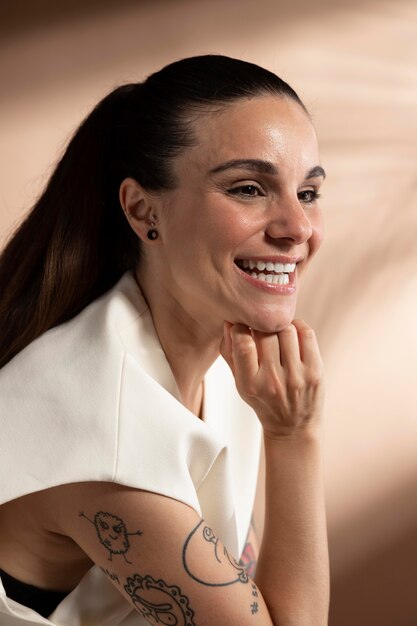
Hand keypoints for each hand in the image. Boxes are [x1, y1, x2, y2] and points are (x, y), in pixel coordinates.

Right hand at [220, 320, 323, 438]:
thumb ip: (230, 353)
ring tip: (276, 331)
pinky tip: (292, 333)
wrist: (293, 426)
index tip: (242, 329)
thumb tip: (230, 323)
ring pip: (287, 330)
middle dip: (260, 325)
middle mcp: (274, 381)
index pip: (243, 344)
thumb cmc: (263, 400)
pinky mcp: (315, 371)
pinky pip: (307, 335)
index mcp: (251, 385)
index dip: (240, 329)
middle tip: (260, 328)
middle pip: (266, 334)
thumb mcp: (239, 383)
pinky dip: (298, 326)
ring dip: (279, 325)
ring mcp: (297, 376)